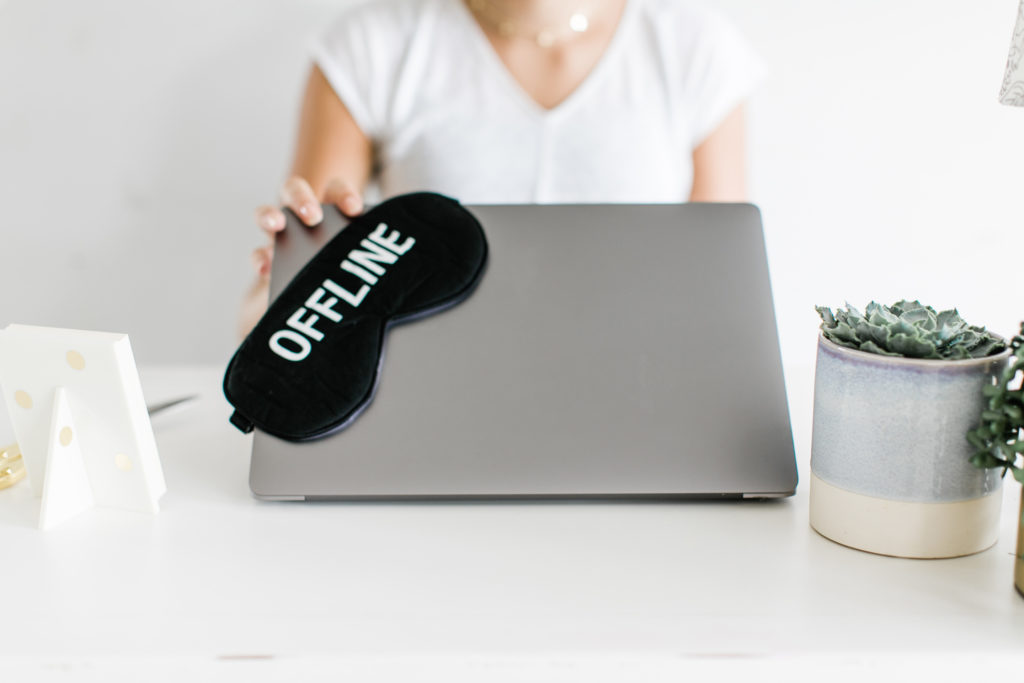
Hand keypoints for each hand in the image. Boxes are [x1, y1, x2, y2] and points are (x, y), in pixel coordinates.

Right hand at [240, 177, 363, 338]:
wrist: (321, 306)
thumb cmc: (348, 276)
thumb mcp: (359, 265)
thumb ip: (366, 258)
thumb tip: (396, 266)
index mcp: (332, 212)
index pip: (335, 190)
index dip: (343, 194)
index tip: (353, 209)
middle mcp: (302, 219)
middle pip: (295, 191)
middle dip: (301, 198)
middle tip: (312, 216)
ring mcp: (282, 238)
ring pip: (268, 215)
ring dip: (269, 215)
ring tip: (276, 226)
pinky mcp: (267, 262)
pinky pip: (258, 255)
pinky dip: (260, 258)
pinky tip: (266, 268)